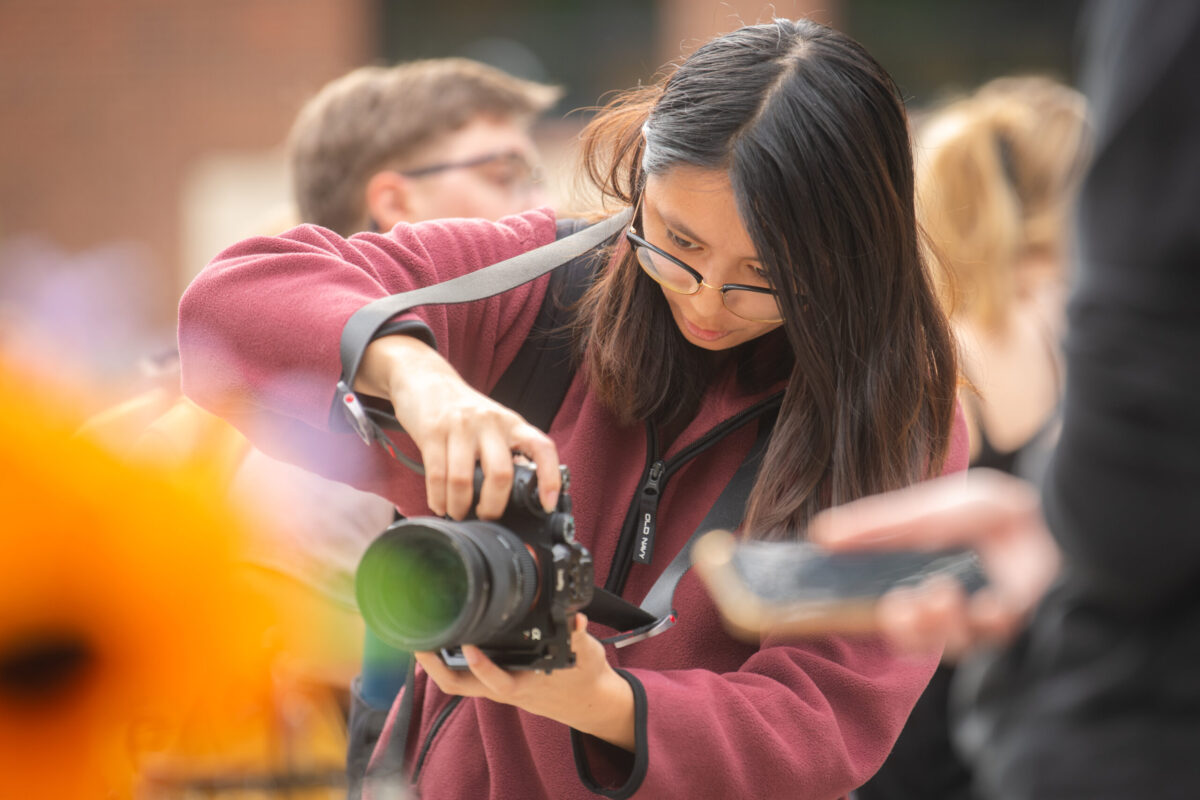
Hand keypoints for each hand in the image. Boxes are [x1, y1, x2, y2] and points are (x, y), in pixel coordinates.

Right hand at [357, 335, 559, 519]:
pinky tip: (440, 505)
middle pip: (500, 474)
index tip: (547, 504)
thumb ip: (505, 452)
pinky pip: (437, 476)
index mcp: (512, 424)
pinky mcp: (433, 431)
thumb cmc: (464, 411)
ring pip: (463, 480)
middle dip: (493, 507)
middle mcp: (490, 422)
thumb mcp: (494, 425)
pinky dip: (439, 499)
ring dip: (460, 507)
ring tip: (459, 513)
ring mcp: (461, 425)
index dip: (550, 478)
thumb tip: (516, 497)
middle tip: (486, 517)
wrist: (426, 378)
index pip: (542, 448)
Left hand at [412, 615, 634, 750]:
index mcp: (528, 684)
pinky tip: (440, 642)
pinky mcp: (497, 682)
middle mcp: (507, 689)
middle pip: (461, 686)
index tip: (468, 645)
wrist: (589, 702)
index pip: (498, 681)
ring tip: (421, 637)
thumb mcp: (588, 654)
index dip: (481, 666)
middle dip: (436, 668)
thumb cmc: (585, 677)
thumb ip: (578, 635)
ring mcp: (498, 687)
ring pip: (458, 681)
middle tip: (419, 642)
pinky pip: (465, 676)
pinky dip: (449, 661)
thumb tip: (576, 618)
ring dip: (436, 663)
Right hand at [808, 469, 1060, 658]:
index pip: (885, 609)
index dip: (874, 615)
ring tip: (943, 593)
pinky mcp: (1013, 625)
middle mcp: (947, 603)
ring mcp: (980, 617)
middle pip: (913, 637)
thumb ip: (876, 525)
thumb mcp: (925, 511)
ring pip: (948, 644)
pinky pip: (991, 639)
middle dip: (905, 626)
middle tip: (903, 604)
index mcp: (919, 578)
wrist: (1052, 510)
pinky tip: (994, 602)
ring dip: (940, 624)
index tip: (869, 604)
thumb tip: (820, 534)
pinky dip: (988, 622)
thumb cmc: (988, 510)